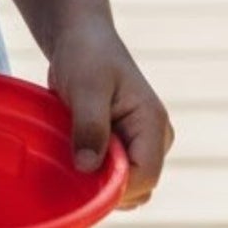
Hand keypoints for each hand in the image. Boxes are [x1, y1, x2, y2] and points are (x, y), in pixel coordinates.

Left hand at [47, 15, 173, 209]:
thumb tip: (88, 168)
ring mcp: (142, 146)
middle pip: (138, 188)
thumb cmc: (86, 56)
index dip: (114, 186)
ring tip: (73, 150)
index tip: (80, 175)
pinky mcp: (127, 148)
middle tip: (72, 160)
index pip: (145, 177)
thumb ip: (90, 126)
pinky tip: (76, 154)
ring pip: (126, 188)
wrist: (81, 38)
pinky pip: (116, 178)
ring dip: (98, 181)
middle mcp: (155, 140)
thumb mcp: (86, 86)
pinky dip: (95, 175)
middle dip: (105, 186)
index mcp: (153, 124)